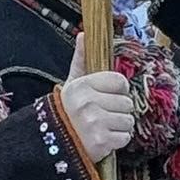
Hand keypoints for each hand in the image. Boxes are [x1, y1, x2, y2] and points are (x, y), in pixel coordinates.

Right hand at [61, 35, 134, 164]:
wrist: (51, 145)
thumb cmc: (66, 112)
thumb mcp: (71, 84)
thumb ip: (81, 60)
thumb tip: (84, 34)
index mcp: (82, 86)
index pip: (120, 81)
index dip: (119, 90)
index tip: (109, 96)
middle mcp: (88, 103)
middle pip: (127, 103)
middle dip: (119, 111)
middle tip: (103, 116)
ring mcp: (95, 123)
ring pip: (129, 121)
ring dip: (119, 127)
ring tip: (102, 127)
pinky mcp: (101, 142)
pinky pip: (125, 138)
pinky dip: (117, 141)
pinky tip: (103, 139)